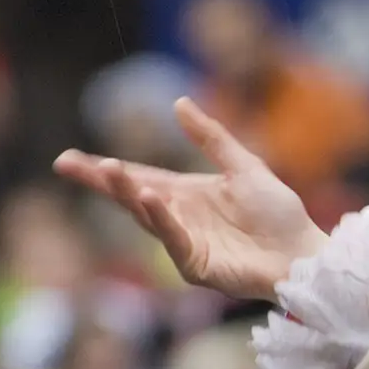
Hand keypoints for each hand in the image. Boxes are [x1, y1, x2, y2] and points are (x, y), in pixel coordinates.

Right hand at [54, 98, 328, 300]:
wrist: (303, 253)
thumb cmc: (279, 214)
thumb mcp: (244, 166)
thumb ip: (211, 139)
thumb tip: (178, 102)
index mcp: (187, 195)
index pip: (139, 177)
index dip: (107, 169)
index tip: (71, 159)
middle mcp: (179, 218)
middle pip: (131, 196)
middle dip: (100, 180)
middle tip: (66, 163)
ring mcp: (184, 243)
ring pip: (146, 215)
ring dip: (127, 192)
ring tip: (108, 169)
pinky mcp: (195, 265)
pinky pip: (173, 239)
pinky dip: (160, 219)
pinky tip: (149, 197)